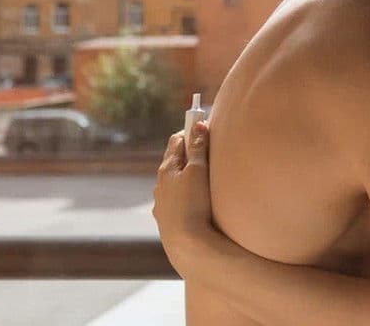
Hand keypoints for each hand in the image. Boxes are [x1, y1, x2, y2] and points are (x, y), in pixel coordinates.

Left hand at [152, 120, 212, 275]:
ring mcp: (163, 204)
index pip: (177, 141)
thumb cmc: (193, 204)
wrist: (186, 244)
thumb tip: (198, 125)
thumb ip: (198, 148)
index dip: (191, 132)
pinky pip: (178, 202)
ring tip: (205, 180)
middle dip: (190, 154)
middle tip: (208, 152)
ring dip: (188, 178)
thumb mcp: (198, 171)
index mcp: (166, 169)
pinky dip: (187, 197)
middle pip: (175, 162)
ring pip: (175, 183)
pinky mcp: (168, 221)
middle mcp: (160, 185)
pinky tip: (197, 204)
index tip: (205, 129)